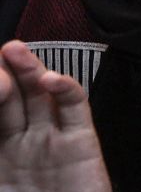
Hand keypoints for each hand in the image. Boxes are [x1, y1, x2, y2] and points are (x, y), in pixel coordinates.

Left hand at [0, 41, 110, 191]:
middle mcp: (22, 140)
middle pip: (12, 97)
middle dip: (3, 74)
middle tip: (0, 54)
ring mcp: (51, 139)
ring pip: (40, 96)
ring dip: (28, 71)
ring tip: (14, 50)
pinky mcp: (81, 141)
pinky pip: (74, 108)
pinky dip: (65, 90)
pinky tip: (50, 79)